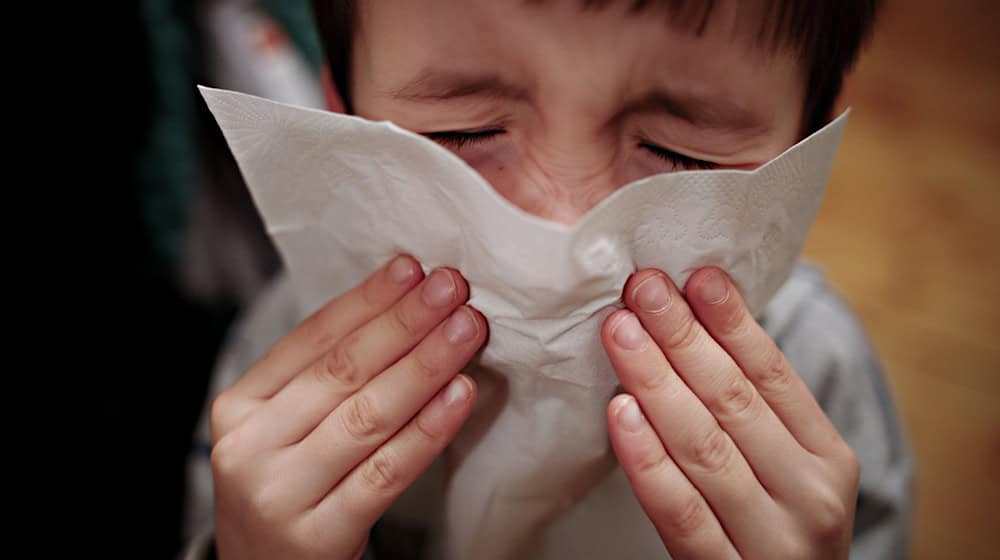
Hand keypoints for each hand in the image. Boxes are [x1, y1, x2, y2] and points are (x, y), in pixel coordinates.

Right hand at [209, 256, 486, 558]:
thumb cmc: (287, 489)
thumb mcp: (283, 429)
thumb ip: (325, 379)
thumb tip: (402, 308)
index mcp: (239, 405)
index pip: (310, 339)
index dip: (366, 301)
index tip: (412, 268)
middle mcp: (250, 445)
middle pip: (341, 371)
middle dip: (404, 323)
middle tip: (451, 288)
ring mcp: (280, 493)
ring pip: (366, 416)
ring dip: (425, 366)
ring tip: (465, 330)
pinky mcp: (317, 536)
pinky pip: (385, 473)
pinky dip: (428, 431)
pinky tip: (460, 396)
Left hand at [602, 267, 859, 558]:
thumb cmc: (777, 525)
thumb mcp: (789, 469)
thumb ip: (753, 412)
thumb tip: (696, 321)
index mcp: (828, 457)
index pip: (774, 375)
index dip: (731, 322)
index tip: (695, 275)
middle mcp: (809, 495)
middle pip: (733, 401)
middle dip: (682, 336)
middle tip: (641, 287)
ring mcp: (771, 540)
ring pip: (704, 447)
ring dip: (656, 380)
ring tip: (621, 332)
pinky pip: (680, 511)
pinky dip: (648, 459)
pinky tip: (621, 413)